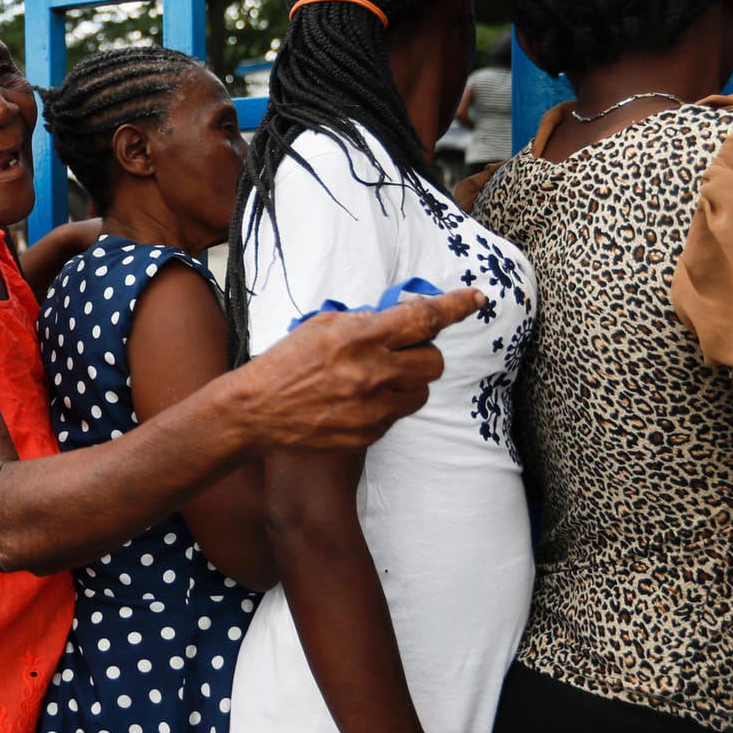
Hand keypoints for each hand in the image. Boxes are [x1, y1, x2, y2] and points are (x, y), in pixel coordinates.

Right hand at [236, 287, 484, 451]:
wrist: (256, 411)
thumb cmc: (285, 363)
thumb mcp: (321, 326)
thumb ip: (364, 322)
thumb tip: (401, 319)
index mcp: (360, 337)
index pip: (424, 317)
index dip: (456, 306)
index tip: (476, 298)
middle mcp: (372, 372)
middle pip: (434, 361)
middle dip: (423, 354)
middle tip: (401, 352)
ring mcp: (373, 407)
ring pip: (421, 392)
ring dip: (408, 382)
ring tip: (376, 379)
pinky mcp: (369, 433)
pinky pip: (396, 415)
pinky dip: (385, 405)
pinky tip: (356, 401)